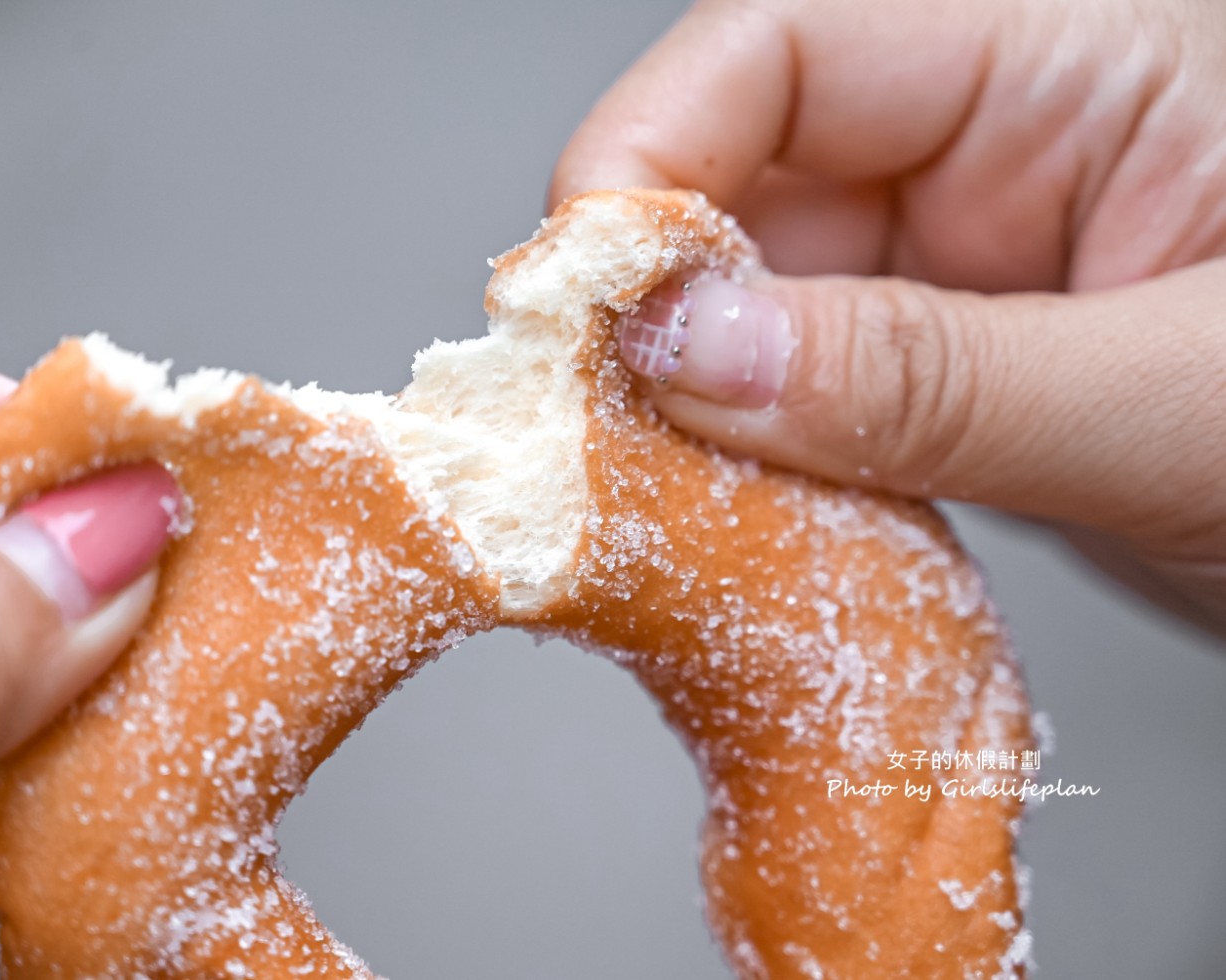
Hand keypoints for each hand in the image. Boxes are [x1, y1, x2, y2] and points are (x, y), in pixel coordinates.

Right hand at [551, 0, 1225, 634]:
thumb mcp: (1183, 397)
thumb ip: (926, 374)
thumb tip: (688, 352)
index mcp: (1075, 52)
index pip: (786, 46)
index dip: (651, 154)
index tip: (586, 301)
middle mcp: (1000, 139)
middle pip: (743, 177)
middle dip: (653, 302)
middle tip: (596, 431)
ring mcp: (970, 260)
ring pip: (757, 302)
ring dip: (698, 405)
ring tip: (670, 505)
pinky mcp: (954, 367)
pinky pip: (807, 396)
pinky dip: (761, 465)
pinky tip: (750, 527)